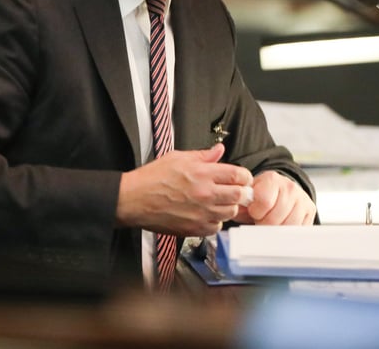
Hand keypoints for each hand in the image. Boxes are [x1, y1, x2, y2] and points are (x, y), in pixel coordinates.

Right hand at [116, 143, 253, 236]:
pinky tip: (206, 214)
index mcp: (202, 173)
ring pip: (230, 213)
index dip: (244, 176)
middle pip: (240, 196)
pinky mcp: (194, 229)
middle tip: (235, 191)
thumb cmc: (152, 178)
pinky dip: (215, 221)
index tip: (241, 178)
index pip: (238, 175)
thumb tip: (219, 150)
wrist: (134, 199)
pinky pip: (216, 228)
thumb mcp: (178, 157)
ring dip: (228, 207)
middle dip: (240, 192)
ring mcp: (201, 213)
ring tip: (218, 202)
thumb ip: (203, 155)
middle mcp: (205, 194)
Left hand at [233, 171, 315, 225]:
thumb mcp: (250, 194)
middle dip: (264, 223)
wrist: (282, 189)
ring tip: (271, 222)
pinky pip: (297, 229)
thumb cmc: (263, 194)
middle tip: (261, 219)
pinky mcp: (310, 211)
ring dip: (276, 230)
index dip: (255, 212)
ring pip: (287, 226)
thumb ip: (241, 203)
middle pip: (275, 218)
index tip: (253, 212)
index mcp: (272, 179)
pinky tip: (281, 225)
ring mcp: (302, 199)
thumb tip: (235, 212)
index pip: (264, 202)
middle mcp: (290, 187)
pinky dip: (287, 232)